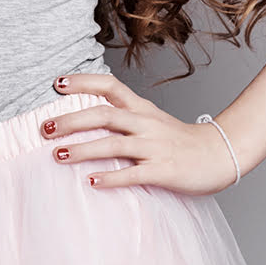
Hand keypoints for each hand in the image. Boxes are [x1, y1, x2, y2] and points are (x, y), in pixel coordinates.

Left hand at [43, 73, 238, 195]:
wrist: (220, 155)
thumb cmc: (180, 141)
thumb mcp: (152, 120)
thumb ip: (123, 118)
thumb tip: (83, 119)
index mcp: (141, 108)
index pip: (109, 86)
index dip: (82, 82)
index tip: (56, 84)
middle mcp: (145, 123)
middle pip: (104, 114)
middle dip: (72, 120)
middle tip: (45, 129)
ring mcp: (154, 146)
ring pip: (113, 143)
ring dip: (83, 149)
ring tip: (58, 156)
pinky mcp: (163, 170)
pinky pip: (133, 173)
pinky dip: (111, 178)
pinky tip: (91, 183)